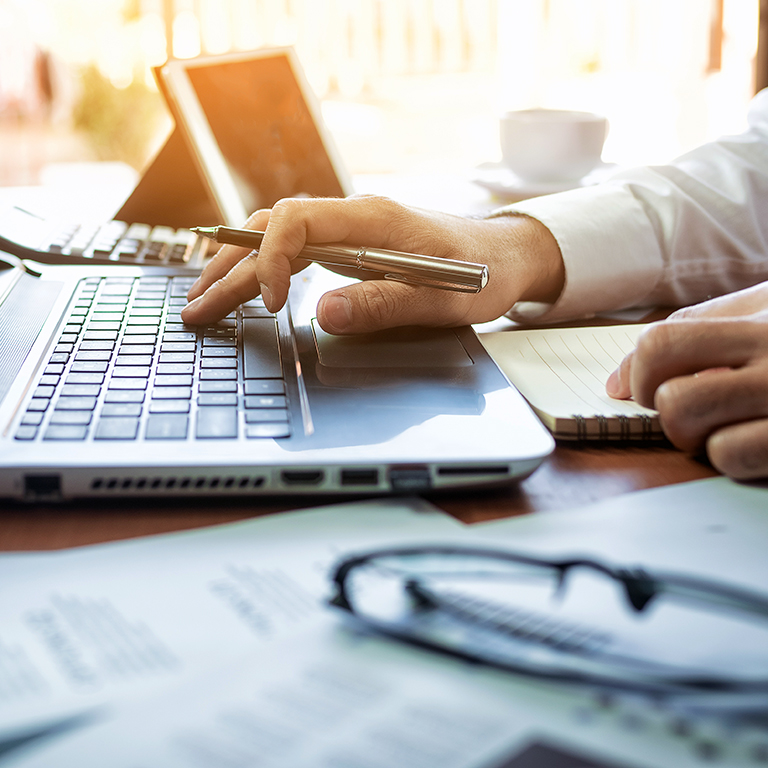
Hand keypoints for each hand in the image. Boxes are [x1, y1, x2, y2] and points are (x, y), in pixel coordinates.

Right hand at [181, 195, 563, 333]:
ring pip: (275, 239)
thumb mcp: (442, 297)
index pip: (296, 220)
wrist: (505, 256)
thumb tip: (324, 313)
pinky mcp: (350, 247)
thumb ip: (385, 303)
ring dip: (237, 269)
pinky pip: (293, 250)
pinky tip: (243, 288)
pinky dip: (262, 269)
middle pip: (272, 231)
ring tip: (204, 300)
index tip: (273, 304)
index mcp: (372, 219)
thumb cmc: (481, 274)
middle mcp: (353, 217)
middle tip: (198, 310)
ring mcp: (348, 231)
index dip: (272, 259)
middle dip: (230, 270)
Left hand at [606, 282, 767, 478]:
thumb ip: (697, 327)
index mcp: (762, 318)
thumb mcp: (766, 309)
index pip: (662, 342)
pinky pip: (728, 457)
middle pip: (668, 392)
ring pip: (687, 423)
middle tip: (688, 408)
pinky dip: (729, 455)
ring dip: (692, 432)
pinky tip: (752, 441)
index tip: (638, 388)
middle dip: (664, 408)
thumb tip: (619, 381)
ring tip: (724, 421)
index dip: (637, 373)